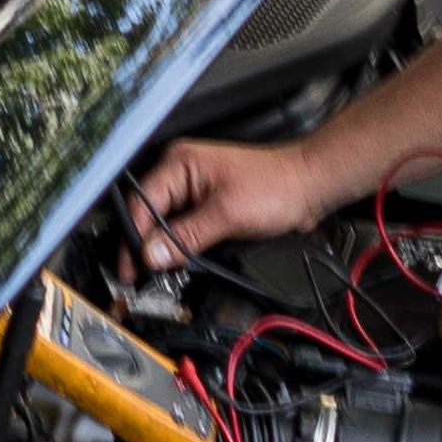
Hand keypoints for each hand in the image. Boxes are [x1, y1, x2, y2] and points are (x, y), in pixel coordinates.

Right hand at [114, 128, 333, 277]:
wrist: (310, 187)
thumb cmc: (277, 185)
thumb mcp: (227, 214)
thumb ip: (186, 236)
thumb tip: (153, 255)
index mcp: (178, 163)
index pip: (142, 204)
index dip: (133, 238)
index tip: (131, 268)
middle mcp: (181, 174)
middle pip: (149, 215)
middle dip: (144, 247)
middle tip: (138, 277)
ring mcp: (194, 190)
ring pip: (165, 225)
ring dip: (162, 249)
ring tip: (156, 274)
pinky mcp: (207, 207)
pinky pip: (183, 229)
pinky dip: (179, 247)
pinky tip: (177, 263)